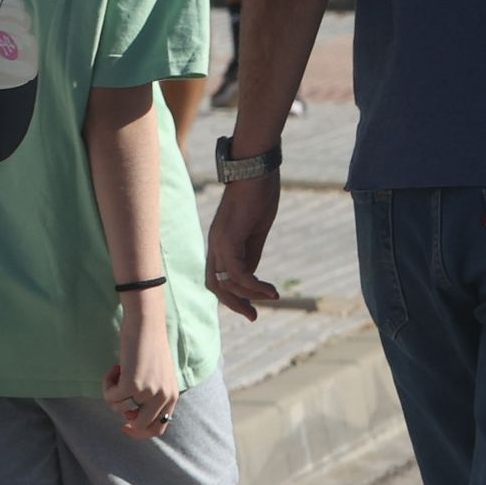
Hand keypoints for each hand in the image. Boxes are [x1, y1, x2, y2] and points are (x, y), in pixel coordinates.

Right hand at [103, 291, 180, 439]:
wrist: (146, 323)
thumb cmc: (149, 346)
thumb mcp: (157, 375)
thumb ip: (150, 397)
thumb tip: (130, 417)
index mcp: (172, 395)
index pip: (159, 427)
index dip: (141, 431)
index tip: (126, 425)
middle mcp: (162, 397)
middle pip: (141, 426)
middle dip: (125, 420)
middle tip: (115, 402)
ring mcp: (147, 392)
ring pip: (119, 409)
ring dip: (113, 393)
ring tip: (118, 372)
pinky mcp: (131, 385)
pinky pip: (110, 397)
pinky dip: (107, 384)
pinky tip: (114, 367)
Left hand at [206, 172, 284, 320]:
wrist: (256, 167)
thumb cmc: (259, 192)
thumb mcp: (257, 229)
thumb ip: (251, 252)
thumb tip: (251, 277)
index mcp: (221, 241)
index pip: (218, 277)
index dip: (232, 295)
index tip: (252, 307)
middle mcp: (216, 243)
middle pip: (214, 285)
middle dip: (234, 304)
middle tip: (253, 317)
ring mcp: (220, 241)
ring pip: (226, 282)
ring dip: (249, 296)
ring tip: (271, 297)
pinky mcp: (229, 238)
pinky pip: (238, 273)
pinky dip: (253, 285)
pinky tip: (271, 290)